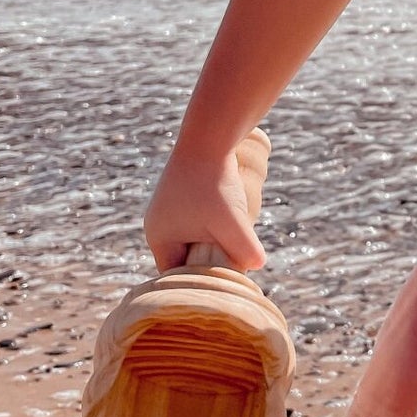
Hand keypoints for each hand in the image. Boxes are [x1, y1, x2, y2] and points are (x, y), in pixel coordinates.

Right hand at [144, 145, 265, 273]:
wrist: (211, 136)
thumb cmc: (215, 182)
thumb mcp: (232, 223)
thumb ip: (244, 250)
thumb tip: (256, 266)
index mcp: (159, 237)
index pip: (178, 275)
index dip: (202, 280)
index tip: (226, 279)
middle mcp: (159, 223)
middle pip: (188, 257)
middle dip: (211, 260)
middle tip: (235, 258)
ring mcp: (171, 207)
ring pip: (197, 237)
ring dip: (217, 240)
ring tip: (237, 235)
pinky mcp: (185, 193)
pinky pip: (201, 220)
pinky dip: (218, 223)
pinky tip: (234, 218)